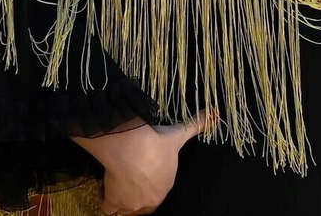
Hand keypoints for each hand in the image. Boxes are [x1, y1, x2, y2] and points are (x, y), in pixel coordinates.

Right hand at [78, 110, 214, 214]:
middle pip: (143, 206)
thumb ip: (197, 125)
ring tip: (116, 185)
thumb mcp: (179, 134)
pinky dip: (106, 200)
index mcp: (165, 186)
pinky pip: (108, 209)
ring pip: (127, 210)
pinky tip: (105, 188)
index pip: (158, 193)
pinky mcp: (114, 202)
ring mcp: (132, 204)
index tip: (141, 174)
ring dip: (122, 202)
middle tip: (129, 181)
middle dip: (137, 197)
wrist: (132, 148)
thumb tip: (215, 113)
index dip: (149, 185)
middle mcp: (150, 200)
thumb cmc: (156, 143)